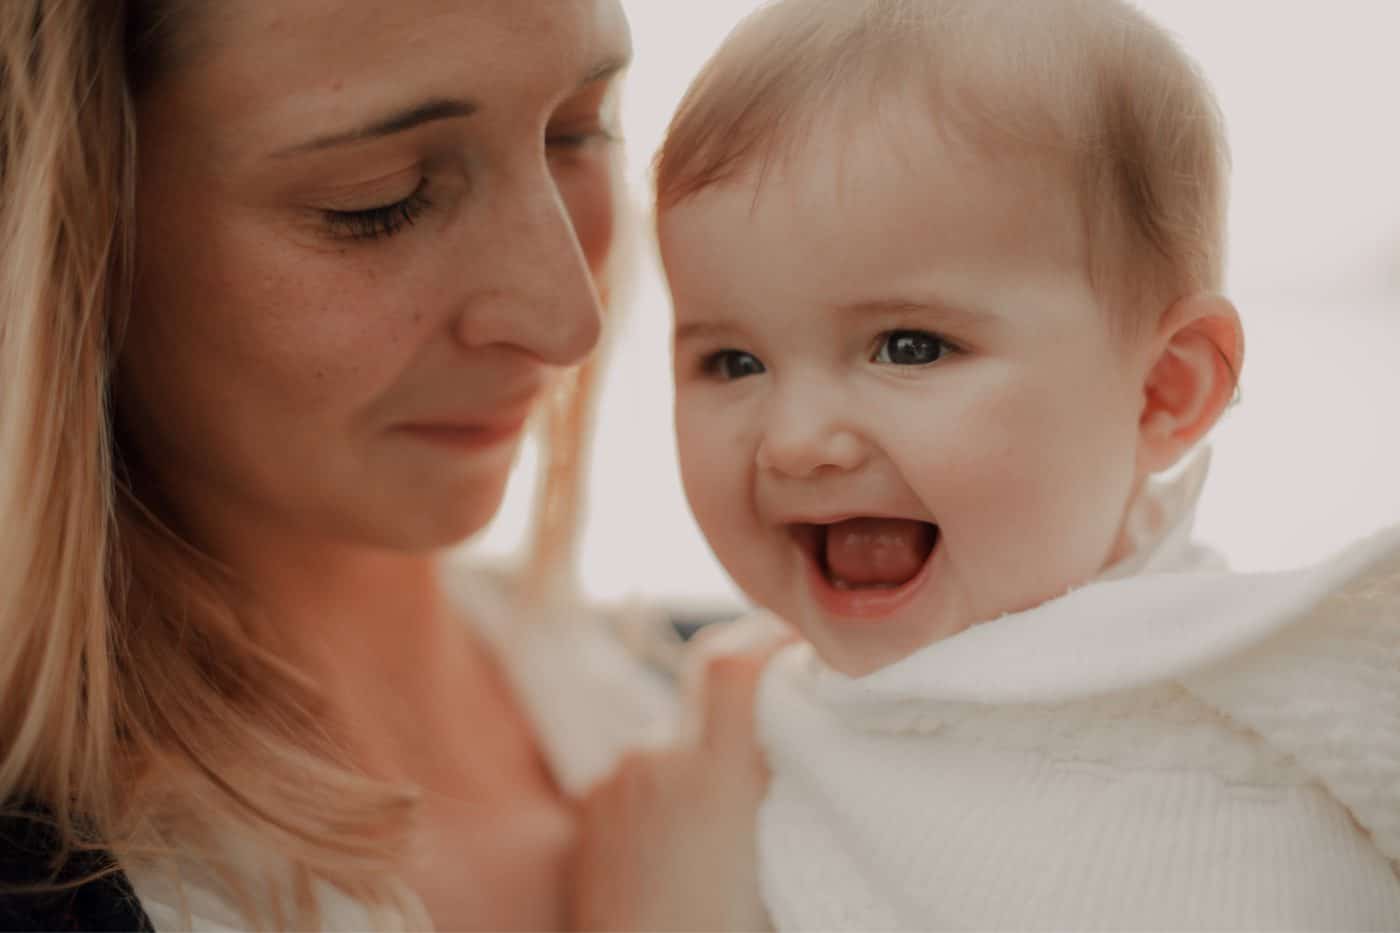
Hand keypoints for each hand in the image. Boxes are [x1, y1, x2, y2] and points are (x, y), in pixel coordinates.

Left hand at [569, 648, 776, 931]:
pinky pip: (637, 772)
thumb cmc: (717, 925)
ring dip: (693, 766)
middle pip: (705, 699)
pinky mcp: (589, 799)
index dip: (762, 635)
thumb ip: (770, 786)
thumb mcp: (769, 859)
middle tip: (758, 765)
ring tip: (704, 832)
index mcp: (713, 779)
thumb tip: (781, 746)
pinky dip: (658, 792)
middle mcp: (656, 761)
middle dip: (736, 718)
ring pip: (672, 742)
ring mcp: (615, 778)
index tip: (792, 638)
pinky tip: (667, 844)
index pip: (729, 666)